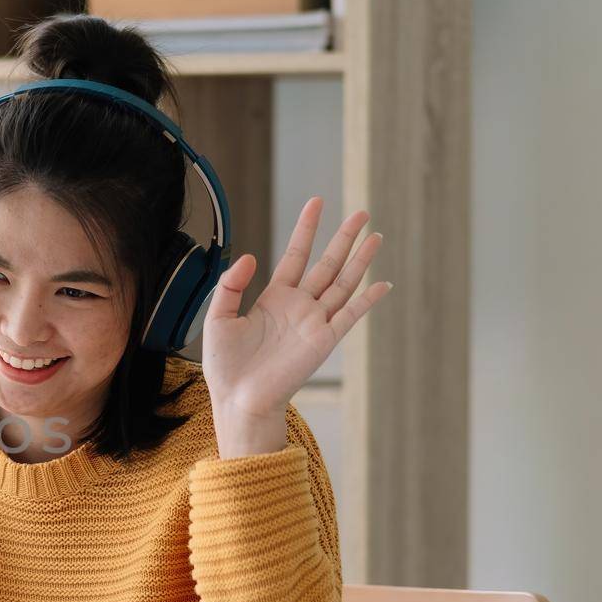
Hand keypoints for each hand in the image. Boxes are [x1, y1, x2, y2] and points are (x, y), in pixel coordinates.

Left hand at [200, 197, 392, 457]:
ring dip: (360, 260)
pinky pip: (349, 315)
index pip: (295, 255)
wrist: (237, 399)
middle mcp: (299, 307)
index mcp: (274, 298)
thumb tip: (249, 256)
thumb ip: (231, 285)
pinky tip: (382, 283)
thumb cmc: (226, 365)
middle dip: (344, 238)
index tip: (317, 202)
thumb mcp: (218, 317)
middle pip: (327, 264)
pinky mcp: (323, 341)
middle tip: (362, 213)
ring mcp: (314, 322)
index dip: (306, 229)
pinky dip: (366, 300)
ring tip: (376, 236)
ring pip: (343, 284)